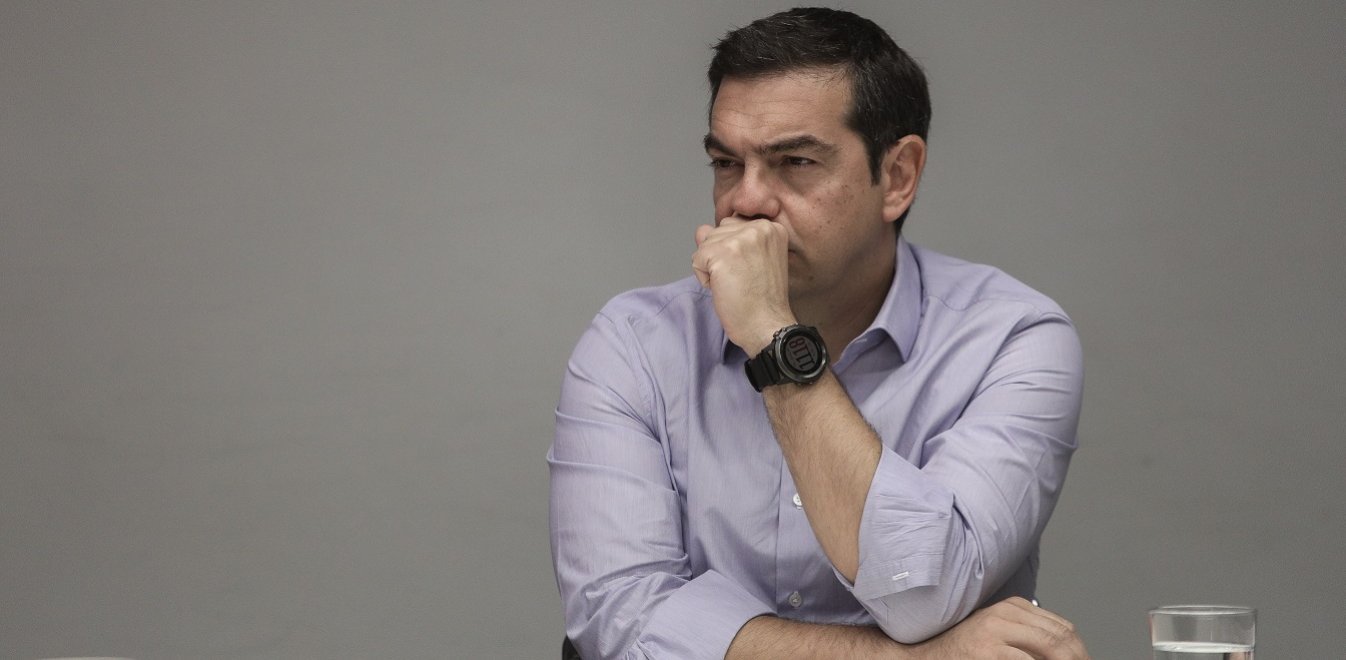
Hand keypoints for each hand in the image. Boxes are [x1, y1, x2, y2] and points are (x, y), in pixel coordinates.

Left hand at [692, 217, 795, 354]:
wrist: (767, 325)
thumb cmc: (762, 300)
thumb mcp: (755, 258)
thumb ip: (731, 239)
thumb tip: (701, 230)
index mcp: (771, 227)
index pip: (732, 226)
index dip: (733, 253)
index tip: (750, 272)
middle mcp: (758, 227)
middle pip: (717, 233)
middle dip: (721, 258)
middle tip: (743, 280)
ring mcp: (739, 238)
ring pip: (705, 245)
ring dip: (712, 268)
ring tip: (735, 284)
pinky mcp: (721, 253)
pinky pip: (696, 260)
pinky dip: (705, 279)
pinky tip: (726, 289)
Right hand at [906, 598, 1089, 659]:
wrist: (923, 657)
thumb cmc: (961, 651)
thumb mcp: (997, 635)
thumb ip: (1027, 636)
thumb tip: (1067, 652)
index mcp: (1012, 607)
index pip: (1063, 628)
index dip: (1081, 652)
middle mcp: (1005, 614)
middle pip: (1061, 638)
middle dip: (1078, 658)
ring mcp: (995, 632)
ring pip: (1051, 648)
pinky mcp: (988, 651)